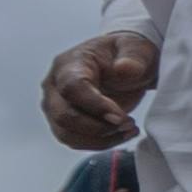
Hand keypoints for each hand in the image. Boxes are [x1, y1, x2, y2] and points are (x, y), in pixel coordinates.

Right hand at [43, 31, 160, 151]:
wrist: (124, 65)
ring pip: (67, 134)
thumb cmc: (127, 54)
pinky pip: (76, 141)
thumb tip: (124, 69)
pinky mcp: (63, 122)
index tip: (120, 116)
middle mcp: (54, 86)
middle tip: (129, 124)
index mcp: (69, 63)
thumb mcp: (137, 48)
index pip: (72, 88)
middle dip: (99, 127)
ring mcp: (55, 106)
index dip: (94, 105)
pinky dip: (101, 143)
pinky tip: (123, 134)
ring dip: (101, 139)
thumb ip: (133, 57)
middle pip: (64, 116)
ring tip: (130, 129)